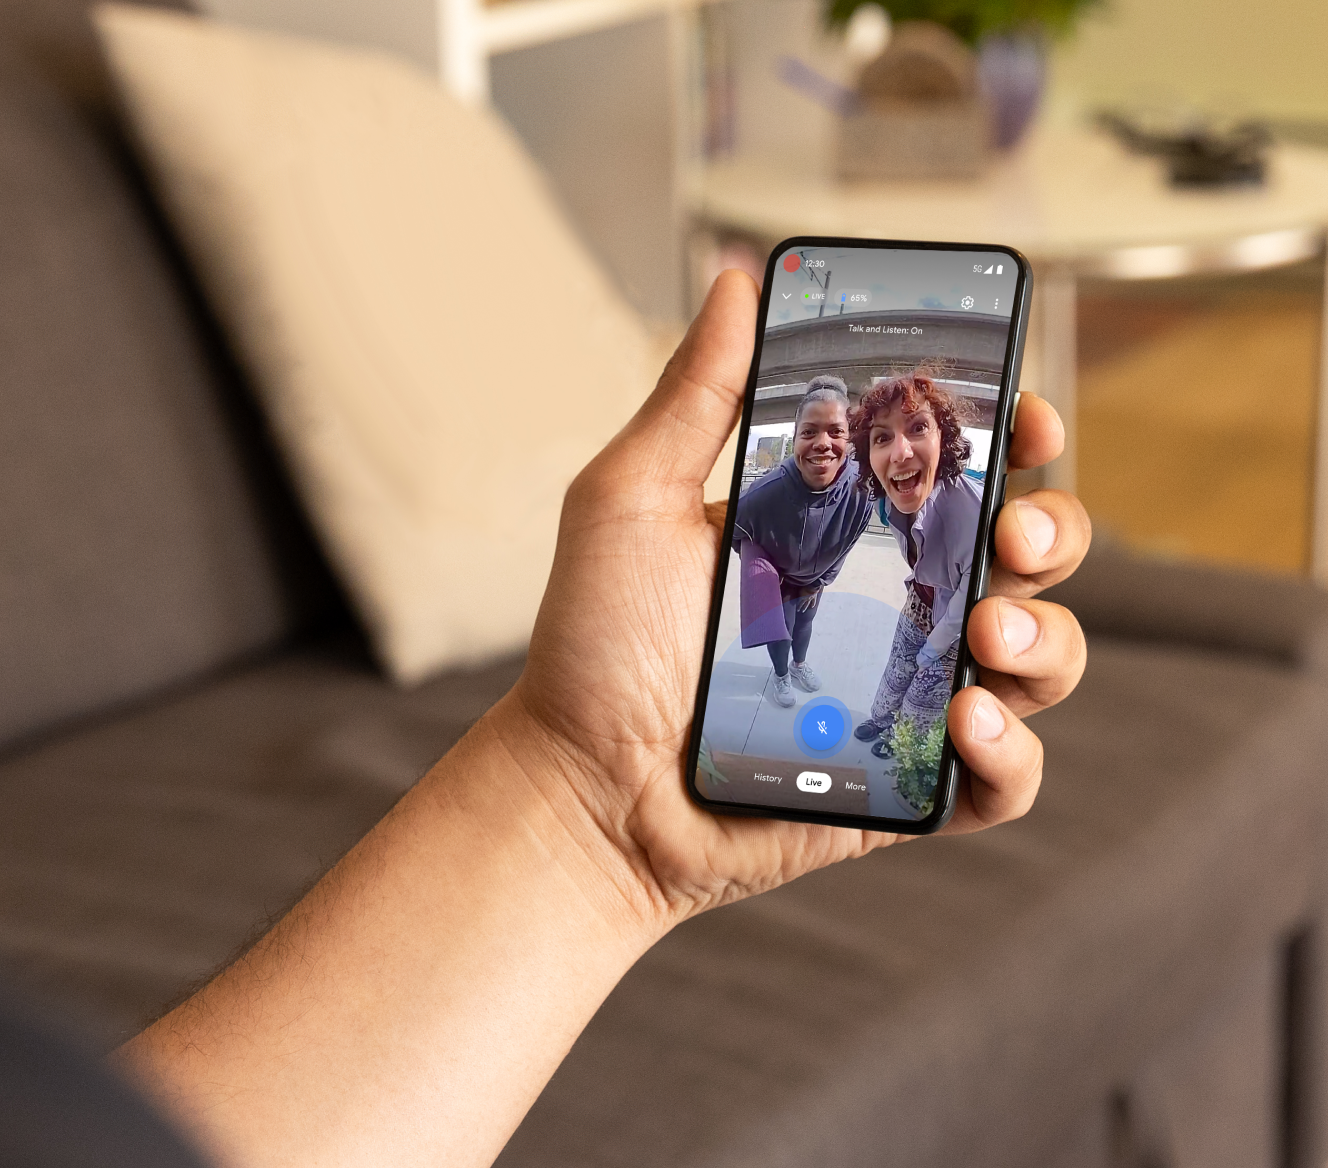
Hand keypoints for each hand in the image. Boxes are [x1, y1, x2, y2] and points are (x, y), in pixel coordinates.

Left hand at [506, 270, 1089, 929]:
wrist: (583, 786)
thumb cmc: (596, 645)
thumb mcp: (635, 499)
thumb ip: (697, 394)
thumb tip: (735, 278)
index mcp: (838, 531)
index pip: (953, 472)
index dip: (1008, 437)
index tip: (1020, 415)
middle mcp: (885, 605)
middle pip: (1024, 557)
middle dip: (1053, 528)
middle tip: (1011, 530)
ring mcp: (902, 697)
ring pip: (1040, 661)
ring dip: (1046, 640)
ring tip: (984, 633)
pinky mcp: (905, 788)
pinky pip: (1005, 778)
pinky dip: (1011, 754)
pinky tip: (964, 720)